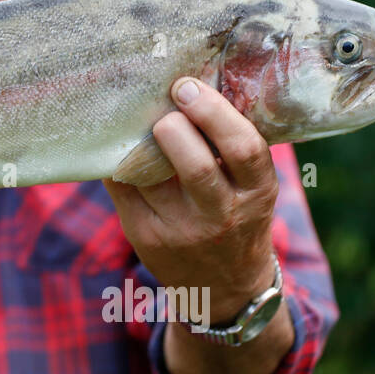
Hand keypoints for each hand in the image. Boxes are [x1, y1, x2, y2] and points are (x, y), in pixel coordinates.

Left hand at [103, 77, 279, 323]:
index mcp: (257, 193)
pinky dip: (117, 160)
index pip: (243, 149)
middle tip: (164, 106)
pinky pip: (122, 187)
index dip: (214, 113)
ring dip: (139, 140)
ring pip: (148, 175)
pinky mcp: (145, 236)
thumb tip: (190, 86)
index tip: (188, 87)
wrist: (225, 287)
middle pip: (195, 166)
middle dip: (172, 128)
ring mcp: (180, 230)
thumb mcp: (253, 187)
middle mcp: (221, 215)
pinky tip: (119, 144)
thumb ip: (232, 148)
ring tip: (139, 120)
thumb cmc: (238, 217)